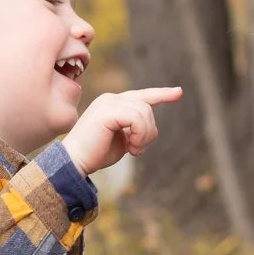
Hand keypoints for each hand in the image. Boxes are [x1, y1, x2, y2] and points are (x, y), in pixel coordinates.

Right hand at [62, 86, 182, 173]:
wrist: (75, 162)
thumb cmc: (96, 154)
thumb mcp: (122, 140)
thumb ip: (134, 129)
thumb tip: (151, 129)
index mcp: (113, 103)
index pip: (142, 95)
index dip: (161, 94)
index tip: (178, 92)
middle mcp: (110, 98)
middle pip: (147, 107)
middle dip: (149, 131)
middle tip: (137, 149)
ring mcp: (108, 102)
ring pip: (144, 112)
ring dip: (144, 135)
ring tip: (133, 149)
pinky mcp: (107, 111)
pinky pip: (137, 118)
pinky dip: (139, 135)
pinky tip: (131, 147)